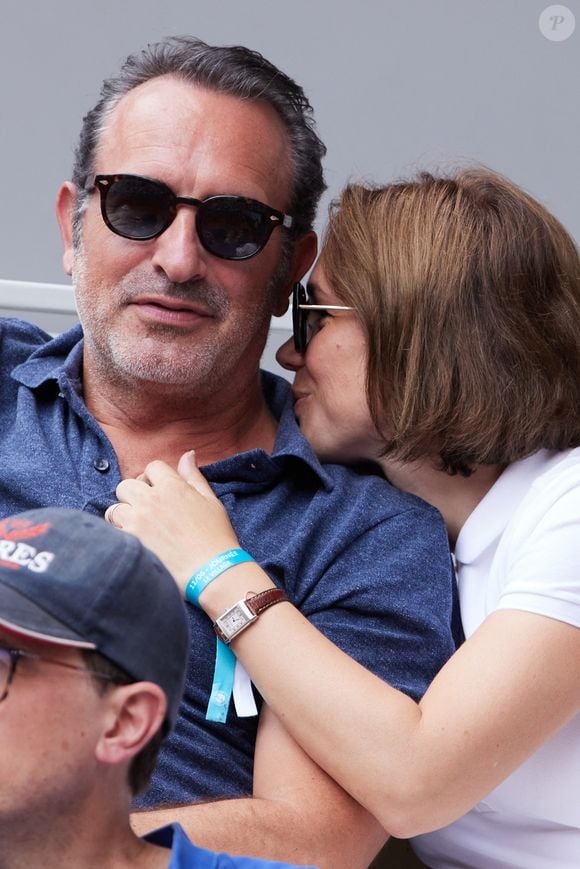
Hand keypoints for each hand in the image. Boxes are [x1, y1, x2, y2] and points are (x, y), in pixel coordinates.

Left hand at [107, 451, 239, 593]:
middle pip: (126, 485)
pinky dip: (119, 536)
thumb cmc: (216, 537)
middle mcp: (151, 500)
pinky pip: (112, 532)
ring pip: (114, 509)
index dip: (154, 478)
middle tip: (144, 510)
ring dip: (123, 516)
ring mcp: (138, 521)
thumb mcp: (210, 501)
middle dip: (133, 495)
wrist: (212, 572)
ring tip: (137, 528)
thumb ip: (194, 476)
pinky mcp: (130, 542)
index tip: (158, 491)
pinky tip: (135, 544)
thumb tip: (187, 454)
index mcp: (173, 486)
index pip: (152, 467)